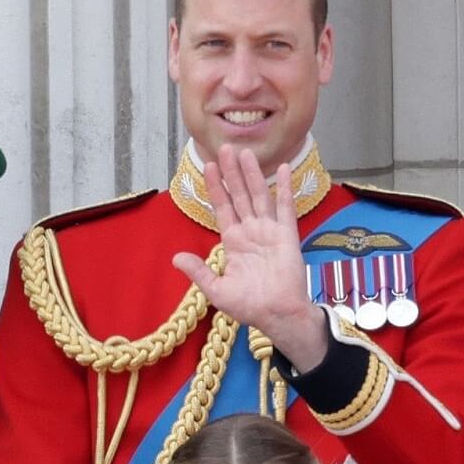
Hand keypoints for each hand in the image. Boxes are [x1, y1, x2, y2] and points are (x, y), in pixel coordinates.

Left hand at [172, 145, 327, 371]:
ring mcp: (270, 231)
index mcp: (233, 242)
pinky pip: (286, 207)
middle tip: (226, 148)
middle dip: (232, 172)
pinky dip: (285, 187)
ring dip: (253, 174)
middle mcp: (251, 232)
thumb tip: (176, 257)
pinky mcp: (287, 235)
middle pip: (239, 195)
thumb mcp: (217, 290)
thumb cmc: (250, 306)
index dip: (215, 187)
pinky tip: (285, 168)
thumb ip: (199, 271)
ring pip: (259, 196)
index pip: (222, 207)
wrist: (278, 314)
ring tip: (246, 152)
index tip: (208, 166)